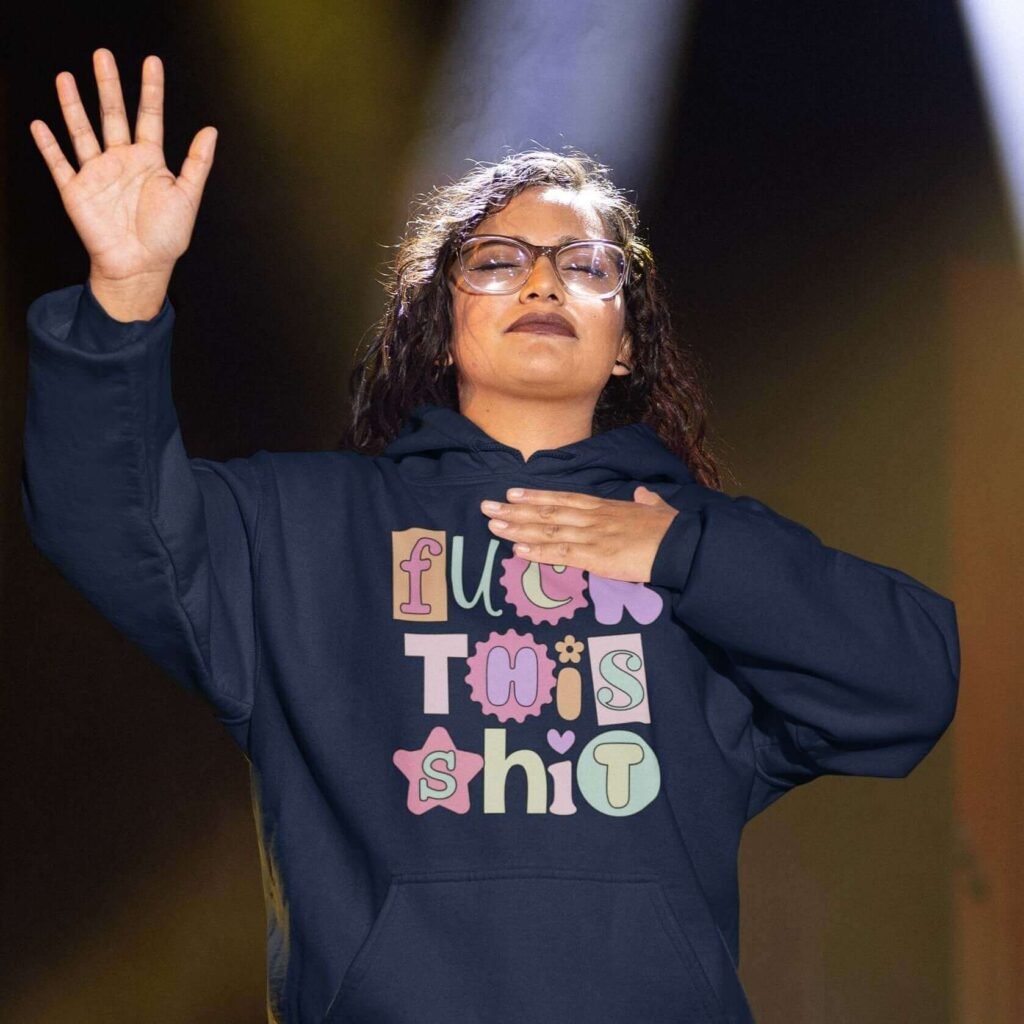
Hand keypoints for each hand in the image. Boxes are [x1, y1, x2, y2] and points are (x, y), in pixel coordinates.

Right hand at [29, 48, 215, 284]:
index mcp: (150, 161)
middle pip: (113, 115)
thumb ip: (198, 163)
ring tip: (66, 77)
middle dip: (108, 85)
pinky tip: (40, 124)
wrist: (142, 266)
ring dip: (74, 105)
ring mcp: (98, 173)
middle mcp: (122, 161)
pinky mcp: (77, 191)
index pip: (150, 117)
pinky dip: (48, 146)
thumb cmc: (167, 236)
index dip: (151, 90)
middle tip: (103, 54)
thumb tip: (211, 130)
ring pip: (83, 131)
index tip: (151, 61)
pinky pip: (60, 164)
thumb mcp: (188, 197)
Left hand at [479, 486, 678, 582]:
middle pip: (546, 513)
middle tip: (486, 507)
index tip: (512, 493)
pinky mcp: (595, 558)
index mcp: (604, 507)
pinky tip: (516, 550)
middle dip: (514, 511)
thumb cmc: (670, 528)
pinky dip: (536, 552)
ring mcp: (591, 537)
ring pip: (547, 530)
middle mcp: (591, 518)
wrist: (680, 544)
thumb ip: (646, 502)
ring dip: (517, 528)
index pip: (562, 499)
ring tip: (492, 525)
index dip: (535, 497)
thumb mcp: (656, 508)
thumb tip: (644, 494)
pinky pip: (559, 554)